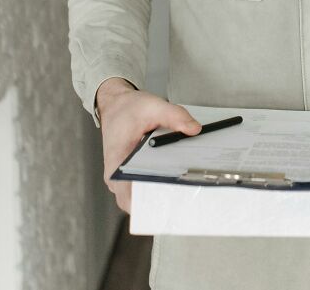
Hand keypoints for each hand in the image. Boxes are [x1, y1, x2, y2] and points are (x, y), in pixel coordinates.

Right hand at [95, 77, 201, 213]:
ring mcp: (123, 179)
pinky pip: (144, 188)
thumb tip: (194, 129)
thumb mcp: (153, 106)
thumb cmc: (128, 109)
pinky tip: (173, 175)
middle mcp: (117, 177)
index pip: (132, 199)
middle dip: (163, 200)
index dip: (153, 204)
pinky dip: (158, 183)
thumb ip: (174, 116)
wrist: (115, 104)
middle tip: (184, 192)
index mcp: (117, 164)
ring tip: (181, 184)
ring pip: (143, 198)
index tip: (173, 199)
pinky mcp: (130, 175)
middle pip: (140, 202)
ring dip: (161, 192)